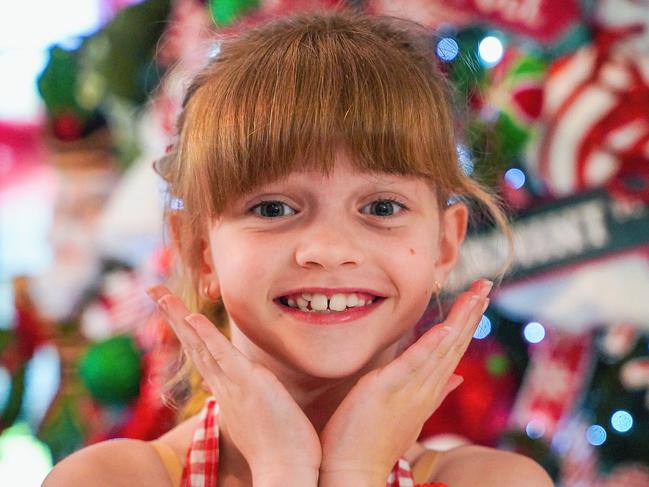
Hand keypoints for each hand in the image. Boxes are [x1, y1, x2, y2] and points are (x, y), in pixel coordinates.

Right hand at [146, 285, 320, 484]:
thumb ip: (243, 395)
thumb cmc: (278, 444)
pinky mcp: (249, 384)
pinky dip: (208, 337)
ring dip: (180, 317)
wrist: (286, 470)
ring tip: (161, 294)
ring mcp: (233, 384)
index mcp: (226, 387)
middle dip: (172, 315)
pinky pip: (224, 356)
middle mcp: (223, 384)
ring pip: (200, 345)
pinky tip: (193, 318)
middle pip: (192, 343)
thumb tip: (235, 386)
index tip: (173, 307)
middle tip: (152, 288)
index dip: (185, 328)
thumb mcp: (255, 412)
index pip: (201, 351)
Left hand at [318, 279, 492, 484]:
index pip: (453, 352)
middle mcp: (426, 388)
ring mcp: (411, 389)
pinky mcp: (389, 388)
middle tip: (485, 286)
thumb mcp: (409, 413)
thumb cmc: (374, 441)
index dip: (467, 325)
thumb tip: (457, 379)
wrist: (354, 471)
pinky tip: (447, 326)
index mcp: (428, 391)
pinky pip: (416, 362)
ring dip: (460, 320)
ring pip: (442, 349)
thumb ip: (435, 393)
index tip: (478, 300)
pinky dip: (433, 344)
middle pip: (454, 345)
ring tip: (476, 294)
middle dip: (471, 314)